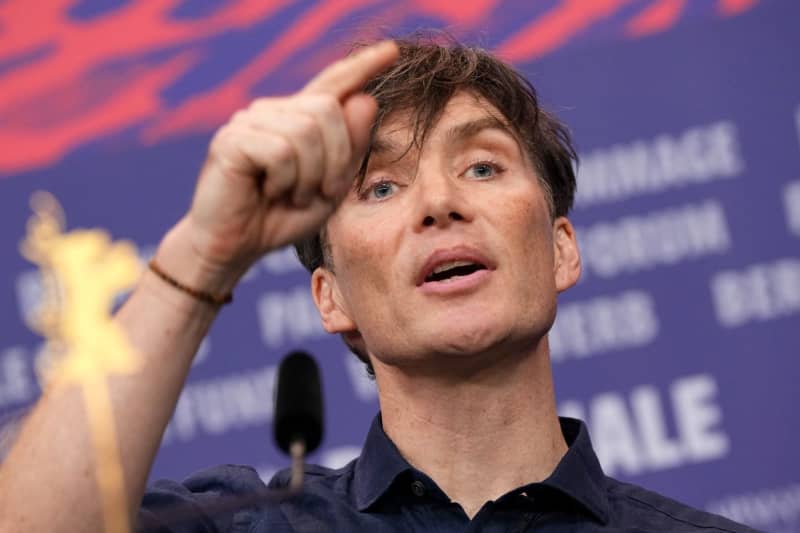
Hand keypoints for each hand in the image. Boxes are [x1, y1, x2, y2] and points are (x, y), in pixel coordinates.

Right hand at [184, 41, 398, 280]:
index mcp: (299, 120)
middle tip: (319, 193)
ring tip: (292, 196)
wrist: (236, 246)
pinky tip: (269, 192)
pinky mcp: (231, 139)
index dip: (362, 66)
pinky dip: (285, 181)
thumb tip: (366, 99)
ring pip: (306, 131)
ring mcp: (250, 121)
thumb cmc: (281, 217)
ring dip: (310, 176)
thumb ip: (350, 149)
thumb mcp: (331, 188)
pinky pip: (280, 151)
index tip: (393, 50)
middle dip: (336, 160)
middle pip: (328, 110)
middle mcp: (273, 111)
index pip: (333, 84)